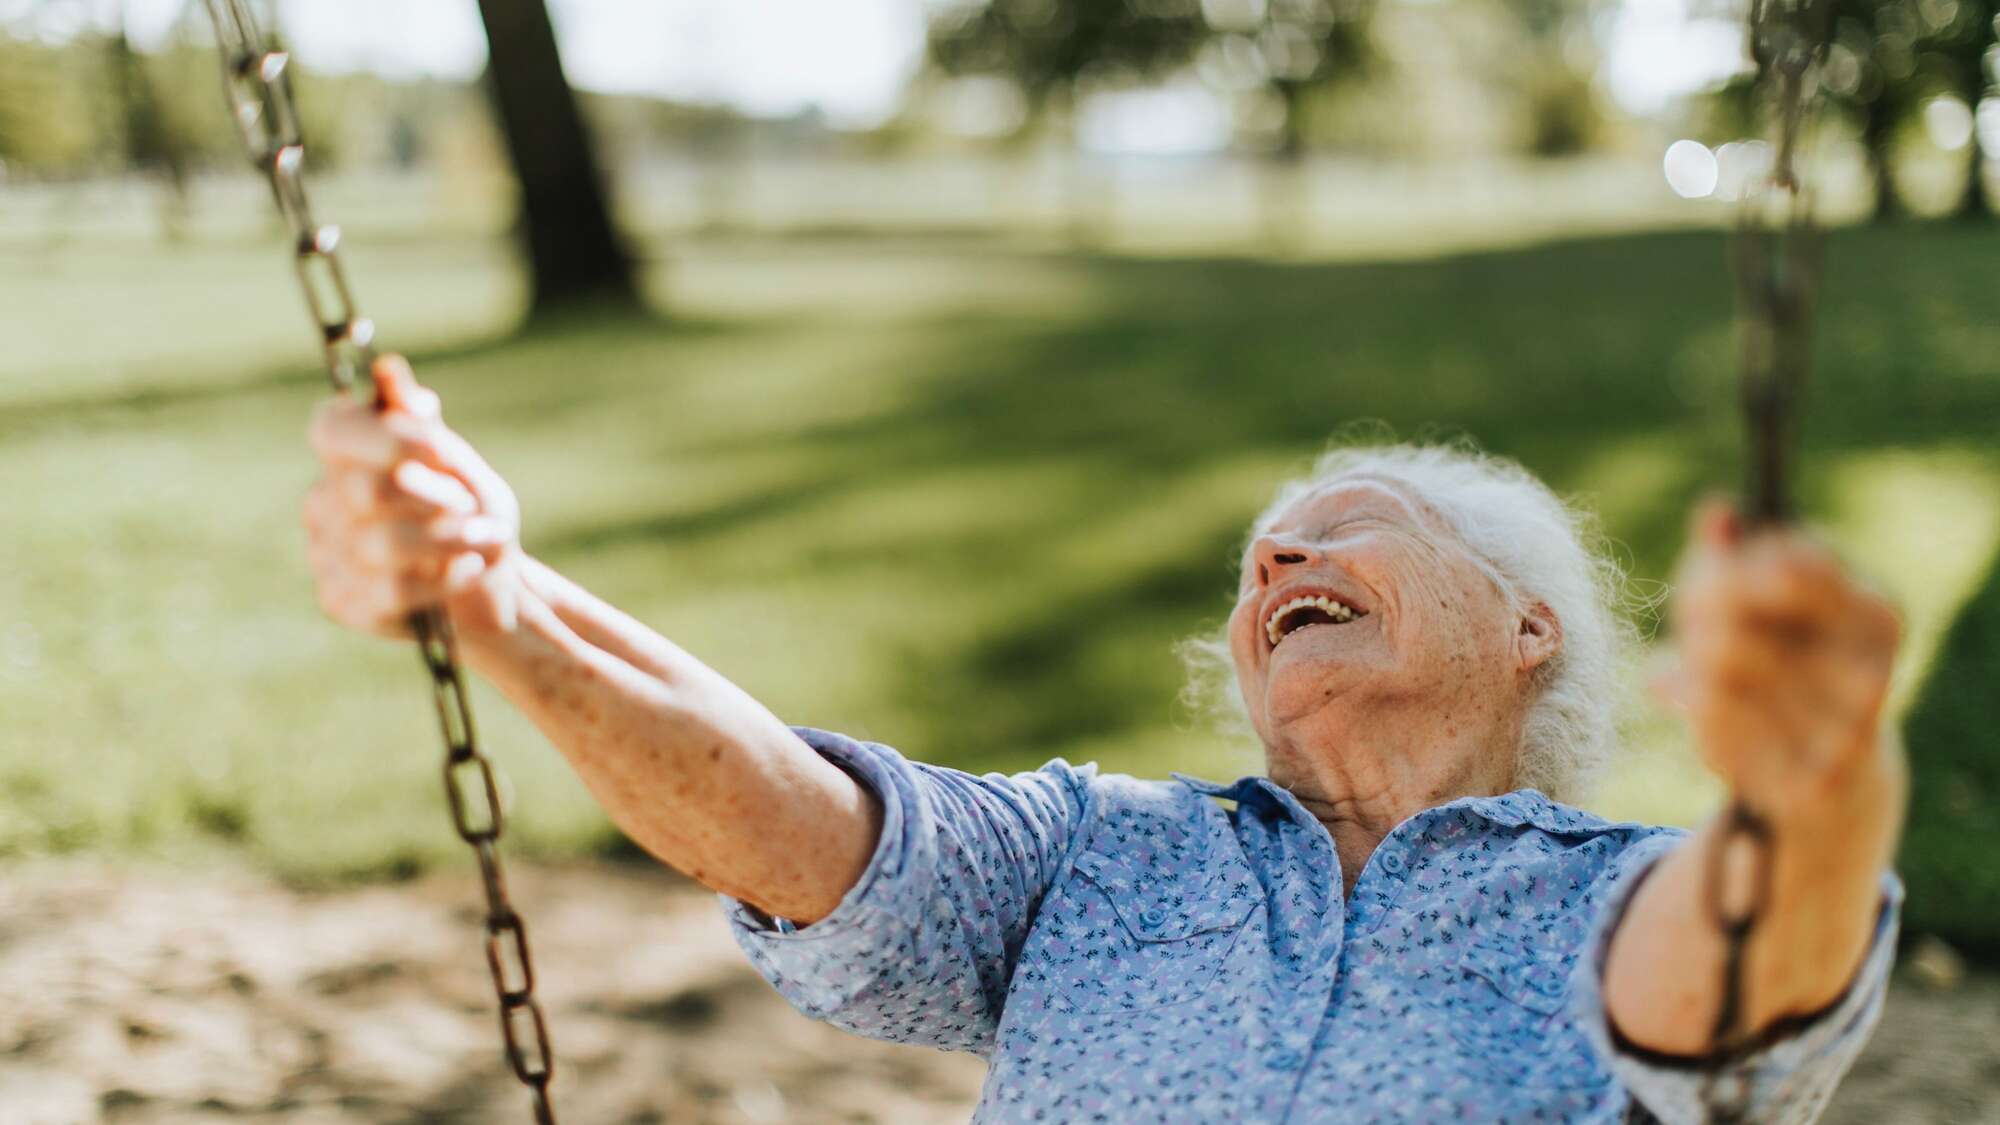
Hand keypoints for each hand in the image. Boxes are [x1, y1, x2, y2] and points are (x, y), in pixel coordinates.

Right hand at [303, 356, 523, 639]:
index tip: (438, 448)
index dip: (384, 437)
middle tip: (470, 505)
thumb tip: (385, 370)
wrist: (491, 584)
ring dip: (449, 540)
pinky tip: (467, 570)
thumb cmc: (470, 512)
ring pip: (381, 545)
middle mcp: (322, 501)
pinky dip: (442, 580)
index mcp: (345, 454)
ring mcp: (325, 554)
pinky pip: (389, 591)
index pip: (332, 429)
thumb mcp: (457, 464)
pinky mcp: (341, 602)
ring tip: (484, 539)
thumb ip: (420, 424)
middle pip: (366, 491)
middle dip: (435, 499)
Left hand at [1660, 500, 1904, 827]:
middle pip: (1736, 617)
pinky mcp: (1806, 779)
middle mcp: (1874, 670)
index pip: (1789, 561)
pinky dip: (1695, 712)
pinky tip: (1707, 713)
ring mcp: (1844, 731)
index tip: (1714, 572)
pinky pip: (1711, 725)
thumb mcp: (1763, 601)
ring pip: (1716, 670)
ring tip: (1699, 672)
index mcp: (1878, 611)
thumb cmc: (1786, 661)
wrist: (1835, 773)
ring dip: (1692, 666)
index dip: (1729, 566)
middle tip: (1693, 628)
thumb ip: (1733, 553)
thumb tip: (1717, 510)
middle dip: (1698, 617)